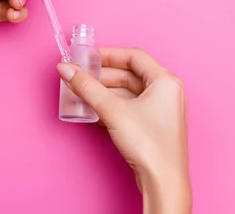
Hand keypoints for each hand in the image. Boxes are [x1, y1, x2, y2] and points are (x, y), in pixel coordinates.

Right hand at [56, 48, 191, 213]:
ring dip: (105, 93)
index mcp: (166, 81)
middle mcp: (167, 92)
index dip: (109, 55)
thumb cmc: (150, 144)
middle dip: (103, 76)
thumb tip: (67, 70)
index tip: (88, 57)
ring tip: (83, 94)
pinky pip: (130, 108)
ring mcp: (161, 110)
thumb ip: (87, 88)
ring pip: (128, 93)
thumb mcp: (113, 110)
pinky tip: (93, 111)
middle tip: (81, 76)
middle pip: (130, 75)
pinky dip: (112, 107)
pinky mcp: (153, 126)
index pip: (134, 57)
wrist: (162, 180)